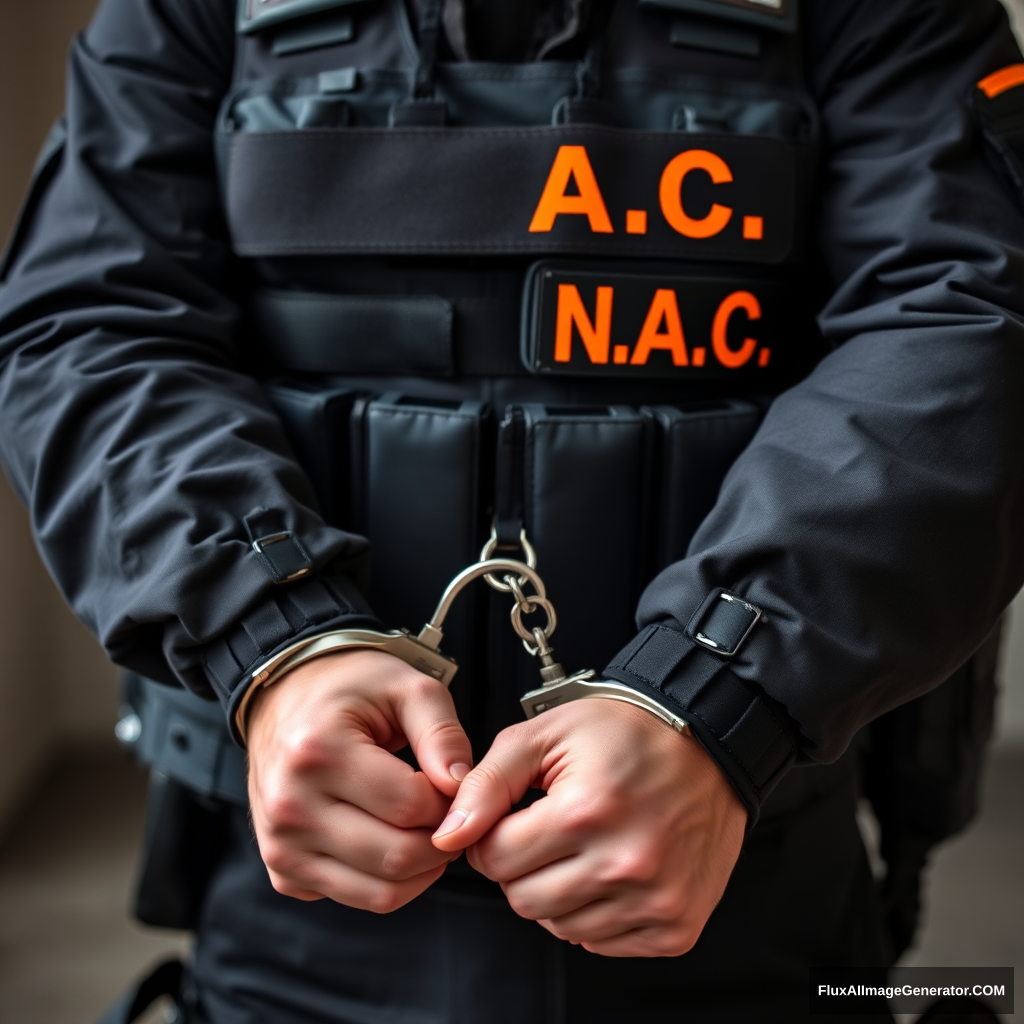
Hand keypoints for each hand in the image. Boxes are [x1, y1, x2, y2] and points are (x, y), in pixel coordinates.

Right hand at [246, 648, 472, 912]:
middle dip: (441, 840)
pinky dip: (388, 881)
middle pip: (397, 856)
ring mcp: (281, 846)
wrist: (287, 700)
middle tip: (449, 811)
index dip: (450, 800)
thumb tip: (462, 786)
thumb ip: (442, 734)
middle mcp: (290, 806)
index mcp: (317, 751)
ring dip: (420, 869)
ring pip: (380, 892)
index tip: (454, 783)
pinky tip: (392, 839)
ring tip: (427, 828)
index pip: (411, 806)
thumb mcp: (406, 688)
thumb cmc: (352, 690)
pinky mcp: (284, 873)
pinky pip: (356, 898)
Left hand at [431, 699, 745, 956]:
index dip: (492, 834)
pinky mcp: (675, 926)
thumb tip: (449, 833)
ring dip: (557, 891)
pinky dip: (596, 913)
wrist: (708, 746)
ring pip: (559, 927)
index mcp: (586, 812)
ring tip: (583, 846)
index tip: (515, 816)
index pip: (494, 858)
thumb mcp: (547, 734)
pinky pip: (603, 944)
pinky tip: (610, 870)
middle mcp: (624, 863)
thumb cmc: (628, 734)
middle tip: (549, 829)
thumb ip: (487, 781)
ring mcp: (655, 900)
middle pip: (522, 899)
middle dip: (521, 865)